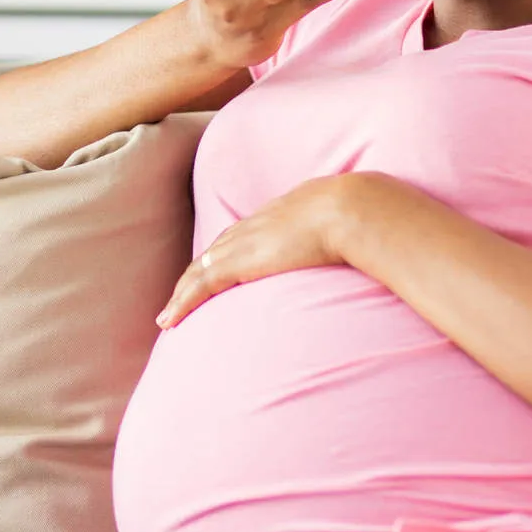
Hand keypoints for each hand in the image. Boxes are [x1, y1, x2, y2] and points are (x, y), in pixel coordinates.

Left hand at [155, 174, 359, 328]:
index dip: (223, 255)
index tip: (214, 269)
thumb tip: (363, 249)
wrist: (350, 209)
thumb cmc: (360, 217)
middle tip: (180, 296)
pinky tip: (167, 321)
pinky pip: (200, 286)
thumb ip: (344, 236)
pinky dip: (181, 303)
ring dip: (181, 294)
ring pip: (198, 271)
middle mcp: (253, 227)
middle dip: (194, 275)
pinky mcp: (239, 262)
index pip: (239, 237)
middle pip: (212, 252)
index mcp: (277, 216)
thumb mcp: (347, 224)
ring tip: (168, 316)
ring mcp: (243, 244)